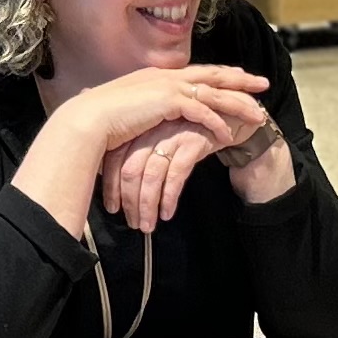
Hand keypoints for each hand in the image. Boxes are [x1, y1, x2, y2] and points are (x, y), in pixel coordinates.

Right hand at [52, 64, 271, 159]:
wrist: (88, 121)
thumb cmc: (102, 121)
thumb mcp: (129, 112)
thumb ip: (145, 110)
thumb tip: (150, 117)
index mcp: (157, 76)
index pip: (196, 73)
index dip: (220, 75)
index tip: (239, 77)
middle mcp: (165, 76)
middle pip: (213, 75)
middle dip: (240, 79)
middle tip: (263, 83)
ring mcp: (168, 86)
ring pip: (214, 92)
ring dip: (238, 103)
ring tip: (258, 114)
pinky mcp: (168, 101)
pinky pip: (202, 111)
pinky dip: (217, 122)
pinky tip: (228, 135)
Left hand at [100, 121, 221, 231]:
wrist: (226, 111)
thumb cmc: (190, 128)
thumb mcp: (162, 137)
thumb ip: (142, 154)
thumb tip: (122, 187)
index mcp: (138, 128)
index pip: (115, 159)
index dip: (111, 186)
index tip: (112, 207)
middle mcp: (151, 131)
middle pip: (131, 170)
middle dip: (129, 201)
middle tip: (132, 222)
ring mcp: (171, 136)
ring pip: (151, 175)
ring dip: (147, 205)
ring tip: (148, 225)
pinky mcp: (192, 142)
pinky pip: (176, 175)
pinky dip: (168, 197)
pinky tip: (167, 213)